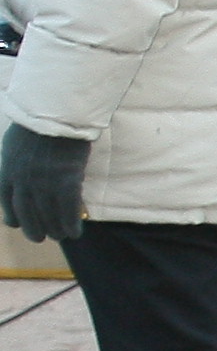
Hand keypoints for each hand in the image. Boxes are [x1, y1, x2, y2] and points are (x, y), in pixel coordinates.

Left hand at [0, 124, 85, 244]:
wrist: (56, 114)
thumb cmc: (37, 124)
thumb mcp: (14, 144)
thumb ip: (15, 163)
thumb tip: (20, 173)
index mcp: (7, 170)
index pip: (6, 202)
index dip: (13, 217)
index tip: (18, 224)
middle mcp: (22, 181)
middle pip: (26, 216)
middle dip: (34, 230)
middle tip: (42, 237)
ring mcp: (44, 183)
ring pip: (48, 217)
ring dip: (56, 230)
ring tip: (62, 236)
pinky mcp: (66, 182)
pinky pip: (68, 211)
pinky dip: (71, 224)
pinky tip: (76, 231)